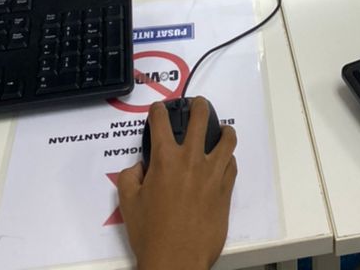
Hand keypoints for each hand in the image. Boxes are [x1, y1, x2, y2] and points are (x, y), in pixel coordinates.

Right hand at [118, 99, 237, 269]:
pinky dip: (227, 159)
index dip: (158, 111)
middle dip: (198, 105)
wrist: (176, 260)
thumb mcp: (128, 204)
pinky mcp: (226, 189)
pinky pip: (232, 164)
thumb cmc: (150, 233)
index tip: (158, 110)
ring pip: (227, 138)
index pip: (161, 122)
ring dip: (223, 130)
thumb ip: (129, 177)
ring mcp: (212, 173)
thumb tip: (140, 167)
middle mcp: (191, 159)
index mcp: (165, 159)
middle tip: (196, 105)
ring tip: (221, 130)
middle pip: (200, 117)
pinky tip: (223, 162)